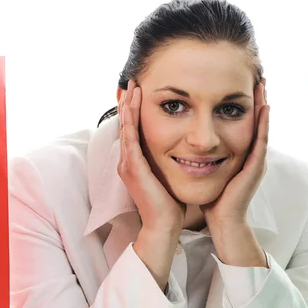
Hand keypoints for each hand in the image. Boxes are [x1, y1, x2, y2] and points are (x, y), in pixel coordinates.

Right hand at [118, 79, 186, 233]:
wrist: (164, 225)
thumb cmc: (169, 205)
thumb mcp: (167, 178)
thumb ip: (168, 163)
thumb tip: (182, 152)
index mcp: (135, 164)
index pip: (133, 131)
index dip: (135, 112)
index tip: (141, 93)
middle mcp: (127, 162)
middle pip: (126, 125)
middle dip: (129, 103)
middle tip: (133, 82)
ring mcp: (127, 164)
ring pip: (126, 127)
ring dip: (128, 106)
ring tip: (132, 86)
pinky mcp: (132, 167)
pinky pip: (130, 137)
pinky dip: (130, 119)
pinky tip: (132, 104)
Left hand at [201, 83, 269, 228]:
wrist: (222, 220)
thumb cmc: (212, 198)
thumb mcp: (206, 170)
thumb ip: (203, 156)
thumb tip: (186, 143)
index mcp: (240, 155)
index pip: (241, 124)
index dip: (243, 105)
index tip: (240, 85)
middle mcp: (251, 156)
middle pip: (256, 122)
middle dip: (257, 100)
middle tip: (257, 77)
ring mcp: (256, 161)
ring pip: (262, 127)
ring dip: (263, 105)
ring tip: (263, 85)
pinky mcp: (255, 168)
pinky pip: (261, 141)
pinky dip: (264, 124)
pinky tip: (264, 108)